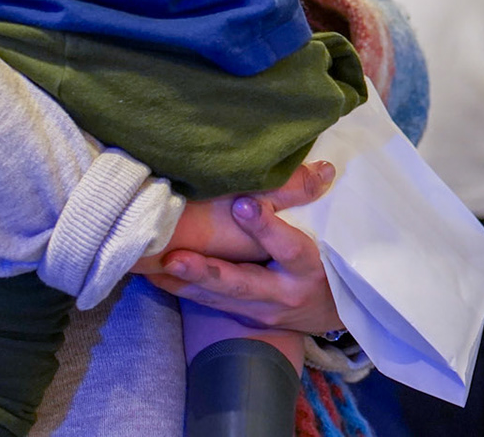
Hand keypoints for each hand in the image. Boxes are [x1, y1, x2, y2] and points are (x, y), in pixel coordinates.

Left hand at [143, 161, 343, 335]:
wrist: (330, 312)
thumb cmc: (327, 262)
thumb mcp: (331, 238)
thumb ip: (314, 207)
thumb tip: (322, 167)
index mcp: (307, 268)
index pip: (288, 247)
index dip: (266, 227)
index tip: (243, 204)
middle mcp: (282, 294)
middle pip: (242, 284)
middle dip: (208, 272)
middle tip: (176, 258)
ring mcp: (259, 310)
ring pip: (217, 297)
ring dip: (185, 282)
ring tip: (153, 266)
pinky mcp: (241, 317)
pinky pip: (206, 303)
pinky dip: (180, 289)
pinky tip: (152, 275)